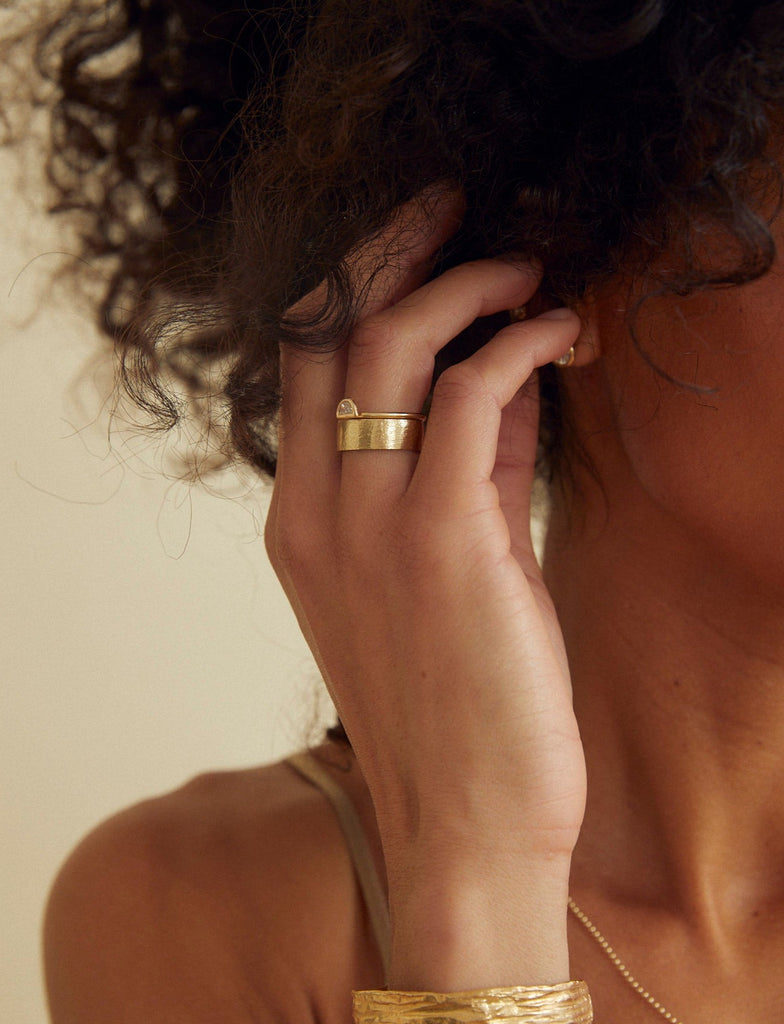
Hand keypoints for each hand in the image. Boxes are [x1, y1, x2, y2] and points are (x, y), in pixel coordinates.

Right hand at [265, 192, 586, 988]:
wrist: (463, 826)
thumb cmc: (454, 704)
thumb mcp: (437, 576)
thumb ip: (461, 474)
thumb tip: (502, 375)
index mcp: (300, 522)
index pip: (301, 363)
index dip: (352, 284)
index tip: (414, 242)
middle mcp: (318, 512)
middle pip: (333, 330)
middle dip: (393, 247)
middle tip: (455, 207)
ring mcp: (371, 525)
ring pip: (395, 344)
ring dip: (469, 284)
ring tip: (528, 269)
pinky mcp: (446, 541)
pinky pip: (475, 396)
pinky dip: (520, 345)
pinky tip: (563, 336)